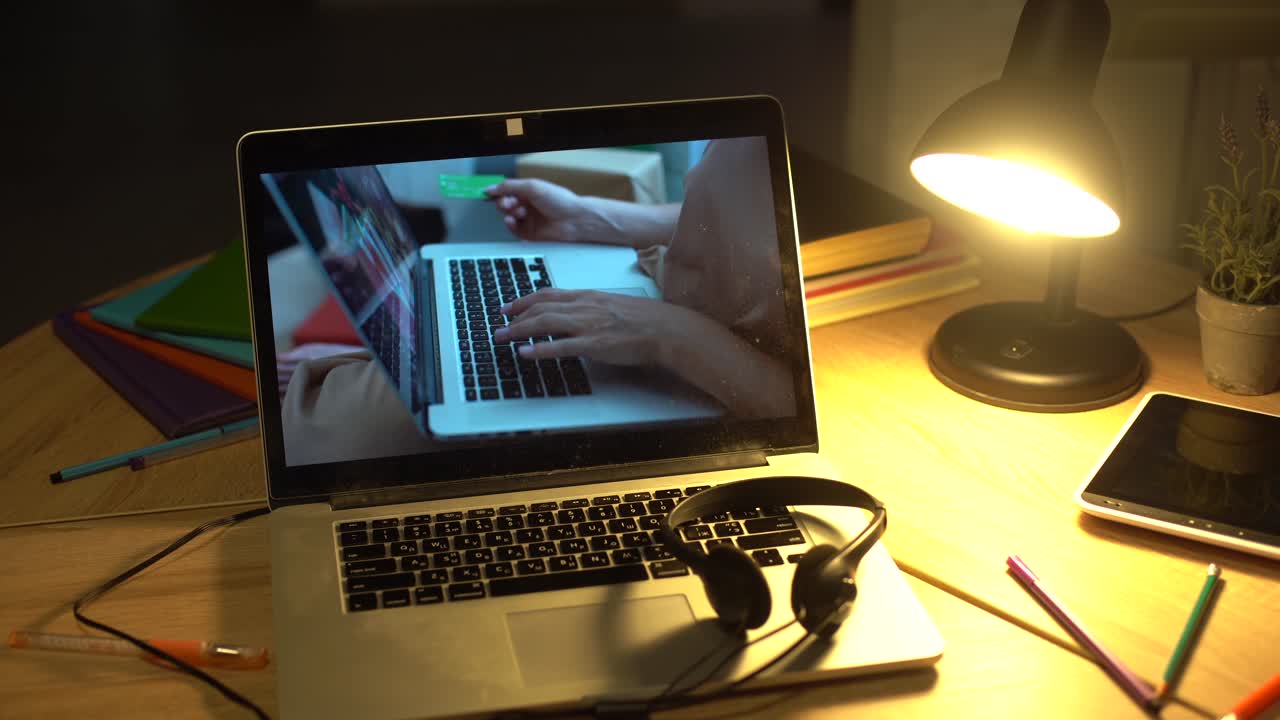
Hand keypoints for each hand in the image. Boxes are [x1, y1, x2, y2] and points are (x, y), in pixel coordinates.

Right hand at [485, 178, 595, 242]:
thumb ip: (510, 186)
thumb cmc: (560, 201)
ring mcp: (529, 219)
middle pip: (506, 204)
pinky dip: (510, 225)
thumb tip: (491, 187)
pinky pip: (514, 230)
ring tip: (516, 211)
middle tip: (507, 203)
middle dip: (503, 202)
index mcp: (529, 192)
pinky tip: (512, 221)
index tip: (488, 193)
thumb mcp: (532, 187)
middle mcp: (528, 205)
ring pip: (508, 217)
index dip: (498, 191)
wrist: (575, 220)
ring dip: (508, 213)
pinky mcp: (529, 234)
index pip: (508, 190)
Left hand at [493, 288, 678, 365]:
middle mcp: (584, 306)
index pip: (547, 293)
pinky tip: (525, 353)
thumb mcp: (612, 306)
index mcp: (588, 296)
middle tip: (498, 324)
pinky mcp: (595, 345)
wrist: (666, 328)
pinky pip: (561, 346)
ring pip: (544, 322)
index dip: (523, 300)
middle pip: (540, 307)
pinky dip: (539, 349)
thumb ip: (591, 309)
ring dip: (518, 331)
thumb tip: (575, 318)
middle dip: (514, 316)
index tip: (508, 306)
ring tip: (502, 338)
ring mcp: (588, 325)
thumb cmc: (645, 320)